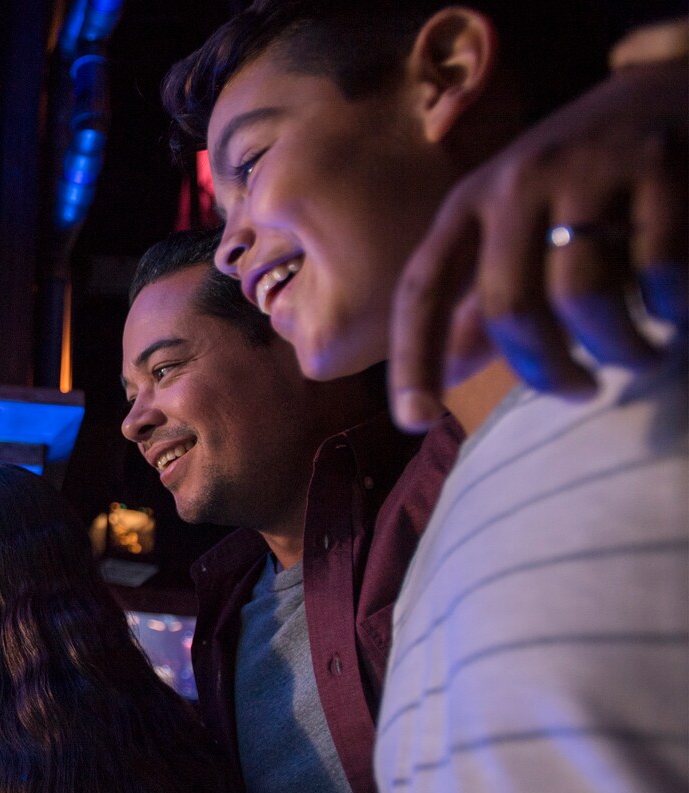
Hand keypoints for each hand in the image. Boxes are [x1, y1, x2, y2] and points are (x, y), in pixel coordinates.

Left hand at [390, 55, 688, 430]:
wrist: (675, 88)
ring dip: (617, 349)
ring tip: (640, 356)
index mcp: (471, 202)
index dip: (413, 358)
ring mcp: (587, 168)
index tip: (413, 421)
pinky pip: (658, 269)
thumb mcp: (520, 224)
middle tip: (579, 391)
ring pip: (581, 298)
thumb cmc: (589, 181)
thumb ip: (485, 292)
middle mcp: (517, 181)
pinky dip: (671, 307)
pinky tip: (676, 310)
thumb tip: (444, 370)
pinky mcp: (659, 163)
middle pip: (508, 308)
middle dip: (545, 371)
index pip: (423, 287)